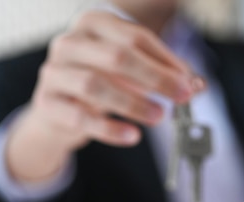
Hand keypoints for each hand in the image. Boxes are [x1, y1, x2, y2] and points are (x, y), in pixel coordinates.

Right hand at [5, 11, 204, 182]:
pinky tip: (133, 136)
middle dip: (155, 78)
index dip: (167, 61)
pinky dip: (110, 129)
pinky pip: (80, 117)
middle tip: (182, 98)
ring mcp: (54, 72)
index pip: (136, 37)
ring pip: (96, 85)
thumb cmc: (99, 84)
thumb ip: (161, 75)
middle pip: (117, 56)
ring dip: (133, 103)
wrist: (56, 112)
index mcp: (93, 23)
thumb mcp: (129, 74)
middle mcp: (69, 42)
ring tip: (159, 117)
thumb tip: (196, 85)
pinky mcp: (46, 103)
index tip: (190, 83)